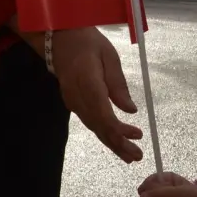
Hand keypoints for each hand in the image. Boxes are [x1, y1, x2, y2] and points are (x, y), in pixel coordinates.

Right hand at [48, 27, 143, 162]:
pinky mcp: (73, 104)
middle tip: (137, 156)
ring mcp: (72, 102)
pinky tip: (115, 141)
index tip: (137, 134)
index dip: (119, 128)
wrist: (59, 40)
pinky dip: (103, 134)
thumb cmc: (88, 43)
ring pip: (93, 127)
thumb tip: (131, 110)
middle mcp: (77, 96)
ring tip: (130, 155)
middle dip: (118, 143)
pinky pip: (90, 122)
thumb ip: (118, 83)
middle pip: (98, 126)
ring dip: (112, 143)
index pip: (102, 113)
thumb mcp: (109, 55)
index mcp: (87, 81)